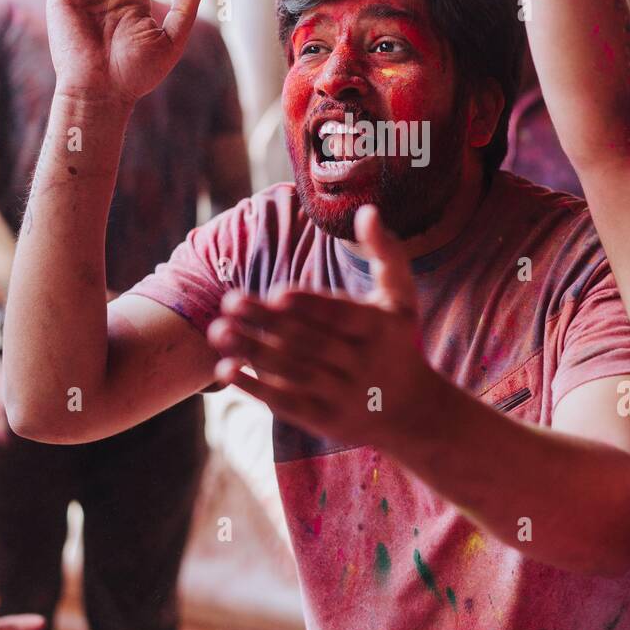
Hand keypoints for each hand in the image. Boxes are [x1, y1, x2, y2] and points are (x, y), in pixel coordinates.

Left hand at [206, 205, 431, 443]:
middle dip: (267, 323)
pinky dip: (254, 388)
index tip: (275, 293)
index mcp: (379, 329)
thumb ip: (385, 251)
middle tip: (229, 301)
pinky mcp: (323, 419)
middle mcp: (362, 364)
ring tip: (218, 330)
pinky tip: (225, 369)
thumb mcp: (400, 297)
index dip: (309, 306)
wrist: (412, 411)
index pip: (341, 317)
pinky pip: (286, 403)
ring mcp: (342, 395)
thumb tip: (367, 209)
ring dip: (252, 351)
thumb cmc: (397, 341)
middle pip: (309, 342)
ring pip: (292, 372)